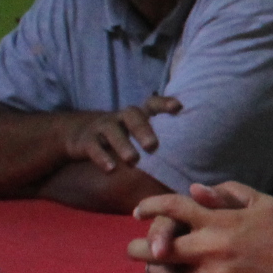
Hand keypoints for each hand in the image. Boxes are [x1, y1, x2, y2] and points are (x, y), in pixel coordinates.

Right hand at [63, 97, 181, 172]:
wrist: (80, 135)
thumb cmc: (123, 138)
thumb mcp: (138, 134)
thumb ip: (162, 142)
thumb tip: (193, 163)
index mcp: (138, 115)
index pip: (153, 104)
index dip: (164, 103)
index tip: (178, 107)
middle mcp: (121, 117)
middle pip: (133, 116)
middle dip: (143, 130)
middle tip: (153, 146)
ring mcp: (103, 127)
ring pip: (112, 131)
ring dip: (123, 145)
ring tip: (133, 160)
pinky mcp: (86, 141)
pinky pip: (93, 146)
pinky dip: (101, 157)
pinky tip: (111, 169)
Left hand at [127, 181, 272, 272]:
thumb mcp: (263, 204)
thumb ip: (228, 194)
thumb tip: (195, 190)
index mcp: (219, 221)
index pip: (171, 209)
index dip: (149, 207)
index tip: (138, 212)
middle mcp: (210, 249)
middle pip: (154, 249)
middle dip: (138, 249)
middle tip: (135, 249)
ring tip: (157, 272)